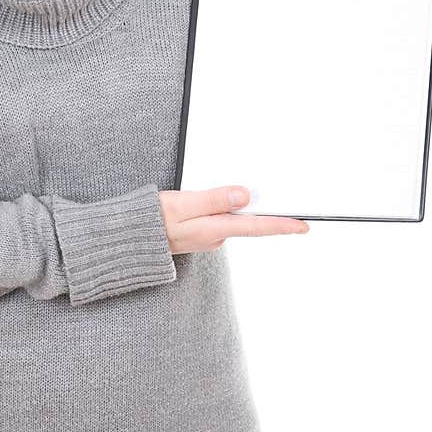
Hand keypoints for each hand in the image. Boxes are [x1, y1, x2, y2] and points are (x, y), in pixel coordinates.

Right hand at [158, 186, 308, 253]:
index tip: (304, 226)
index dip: (282, 225)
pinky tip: (224, 198)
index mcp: (214, 229)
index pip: (256, 226)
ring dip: (244, 206)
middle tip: (287, 199)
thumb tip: (244, 195)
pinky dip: (228, 208)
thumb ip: (214, 199)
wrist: (128, 240)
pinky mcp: (201, 232)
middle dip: (267, 210)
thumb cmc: (149, 222)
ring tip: (254, 191)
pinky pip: (221, 218)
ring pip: (234, 218)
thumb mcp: (181, 205)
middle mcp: (215, 236)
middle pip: (249, 221)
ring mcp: (209, 236)